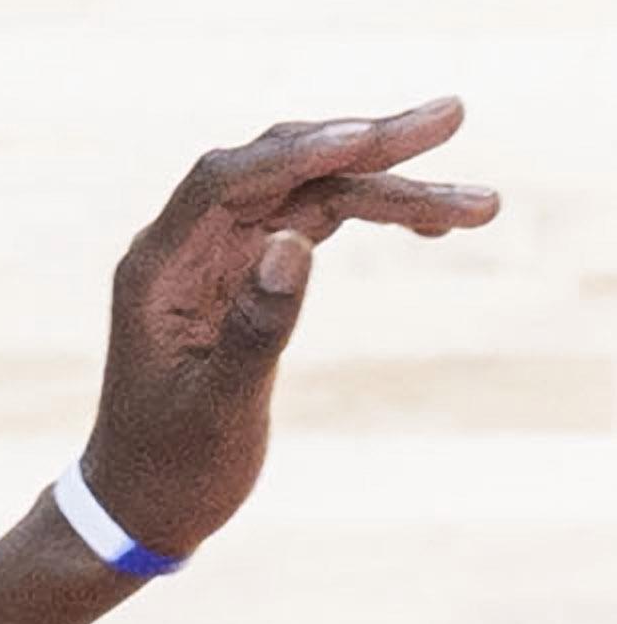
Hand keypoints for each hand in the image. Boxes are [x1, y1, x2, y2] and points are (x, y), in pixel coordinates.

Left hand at [81, 105, 497, 557]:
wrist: (144, 506)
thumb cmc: (169, 468)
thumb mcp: (216, 411)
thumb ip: (255, 329)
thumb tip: (294, 240)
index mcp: (156, 269)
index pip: (224, 182)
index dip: (297, 152)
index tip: (371, 137)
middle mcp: (186, 247)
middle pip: (281, 168)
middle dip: (367, 144)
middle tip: (452, 117)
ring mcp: (221, 255)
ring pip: (312, 193)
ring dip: (391, 186)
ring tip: (480, 201)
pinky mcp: (250, 272)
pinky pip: (317, 222)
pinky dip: (374, 217)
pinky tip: (434, 223)